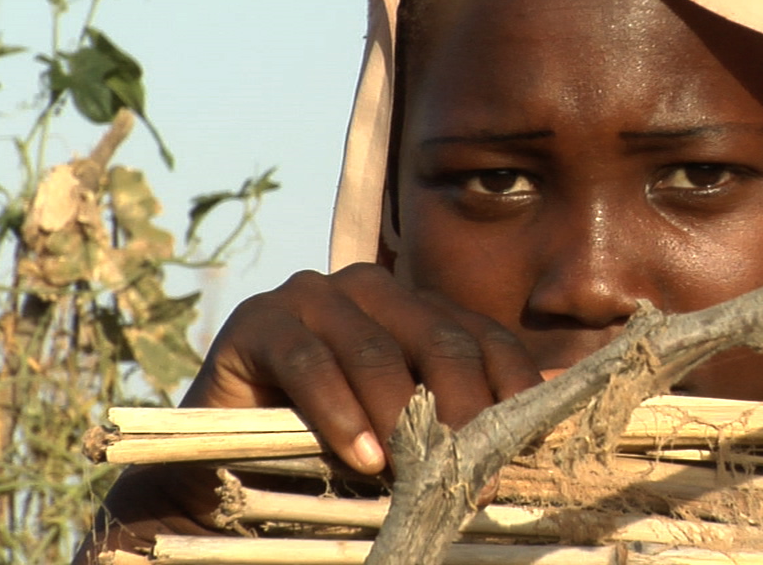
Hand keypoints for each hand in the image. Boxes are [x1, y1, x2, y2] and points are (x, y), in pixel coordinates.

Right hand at [74, 263, 541, 561]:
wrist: (223, 470)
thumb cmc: (327, 455)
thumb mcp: (403, 438)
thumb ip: (455, 425)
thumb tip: (539, 431)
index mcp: (416, 310)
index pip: (483, 336)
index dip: (510, 389)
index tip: (526, 447)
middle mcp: (369, 289)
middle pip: (439, 338)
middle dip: (460, 409)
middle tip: (466, 471)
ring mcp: (311, 296)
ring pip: (375, 349)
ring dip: (397, 417)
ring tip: (407, 472)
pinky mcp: (258, 321)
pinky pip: (310, 362)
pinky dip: (339, 412)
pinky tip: (360, 457)